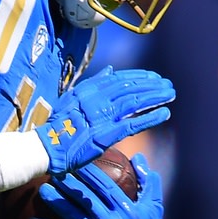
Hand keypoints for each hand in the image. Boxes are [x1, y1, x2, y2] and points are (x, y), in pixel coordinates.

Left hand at [32, 153, 164, 218]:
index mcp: (126, 209)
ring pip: (74, 217)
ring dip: (58, 203)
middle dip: (70, 184)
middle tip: (54, 170)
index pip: (105, 187)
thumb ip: (148, 182)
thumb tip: (139, 157)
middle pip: (87, 199)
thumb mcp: (153, 207)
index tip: (76, 160)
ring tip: (43, 190)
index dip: (90, 173)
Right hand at [34, 65, 174, 175]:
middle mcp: (96, 99)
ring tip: (171, 95)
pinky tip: (164, 114)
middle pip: (130, 88)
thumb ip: (93, 84)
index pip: (119, 79)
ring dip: (155, 97)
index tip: (154, 77)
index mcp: (88, 90)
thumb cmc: (58, 125)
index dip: (139, 77)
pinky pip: (133, 123)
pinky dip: (150, 117)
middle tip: (168, 85)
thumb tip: (110, 70)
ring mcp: (101, 116)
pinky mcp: (106, 134)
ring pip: (135, 102)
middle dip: (152, 85)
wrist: (46, 147)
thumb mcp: (72, 98)